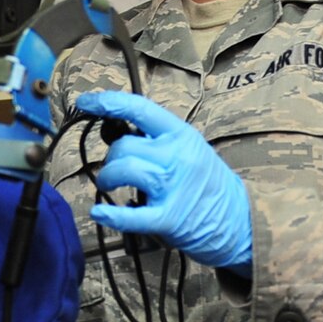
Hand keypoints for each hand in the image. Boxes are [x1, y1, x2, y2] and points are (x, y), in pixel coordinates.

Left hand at [75, 91, 253, 270]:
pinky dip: (110, 214)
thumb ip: (157, 139)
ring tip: (109, 185)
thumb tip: (115, 130)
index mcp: (181, 135)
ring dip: (107, 179)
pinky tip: (99, 212)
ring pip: (121, 171)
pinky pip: (130, 215)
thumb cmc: (206, 183)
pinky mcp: (167, 218)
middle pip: (124, 146)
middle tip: (116, 169)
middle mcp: (177, 156)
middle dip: (111, 158)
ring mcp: (172, 187)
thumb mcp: (189, 148)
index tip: (85, 102)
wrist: (238, 219)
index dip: (107, 102)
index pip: (139, 108)